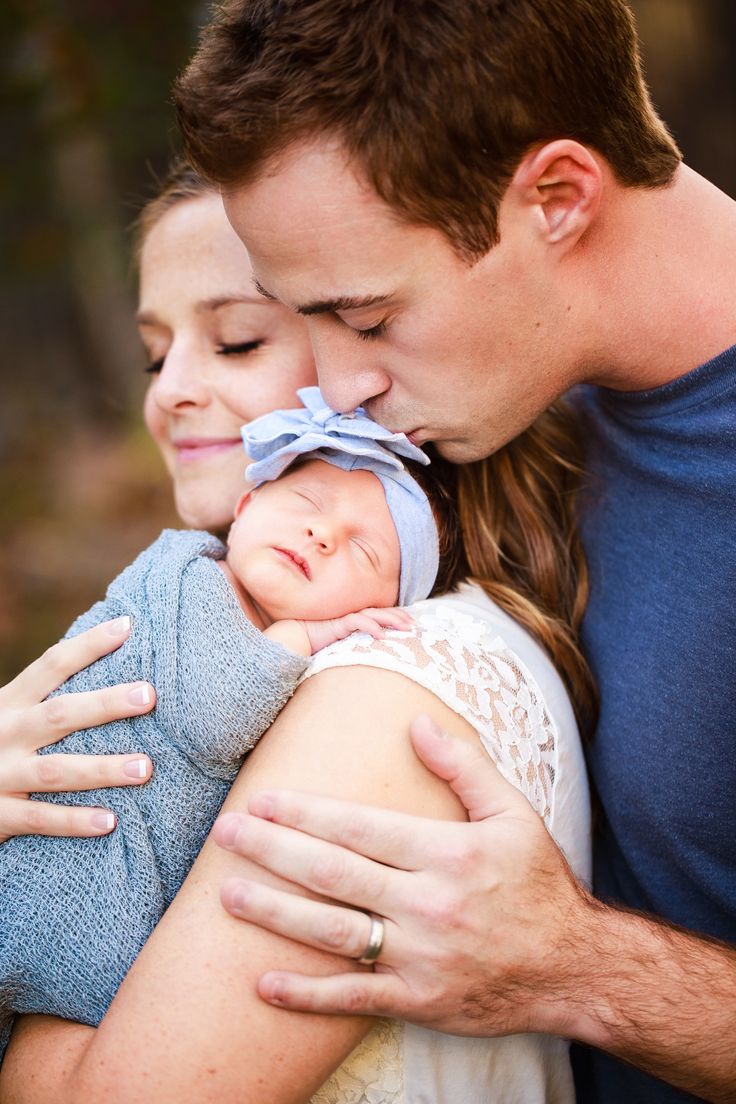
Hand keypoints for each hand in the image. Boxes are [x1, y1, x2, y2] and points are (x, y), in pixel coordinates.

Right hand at [0, 616, 154, 842]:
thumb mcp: (11, 716)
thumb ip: (49, 700)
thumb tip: (109, 669)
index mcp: (10, 703)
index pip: (51, 665)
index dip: (88, 645)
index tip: (127, 626)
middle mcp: (5, 733)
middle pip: (59, 714)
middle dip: (105, 704)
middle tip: (149, 695)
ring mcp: (0, 774)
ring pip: (56, 770)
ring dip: (102, 769)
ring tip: (145, 768)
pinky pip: (39, 819)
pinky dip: (74, 821)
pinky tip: (109, 822)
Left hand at [213, 714, 594, 1038]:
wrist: (575, 968)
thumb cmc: (539, 883)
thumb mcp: (513, 813)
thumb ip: (463, 766)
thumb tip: (417, 722)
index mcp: (447, 852)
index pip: (360, 827)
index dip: (306, 812)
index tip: (263, 799)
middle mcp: (429, 903)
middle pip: (334, 873)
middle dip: (273, 851)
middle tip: (225, 833)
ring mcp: (422, 957)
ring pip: (333, 931)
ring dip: (275, 913)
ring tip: (228, 894)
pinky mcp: (420, 1001)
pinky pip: (354, 998)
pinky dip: (307, 994)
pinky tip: (264, 982)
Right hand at [301, 606, 412, 653]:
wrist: (294, 639)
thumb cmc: (316, 644)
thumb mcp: (342, 646)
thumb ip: (356, 646)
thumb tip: (373, 658)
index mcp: (355, 620)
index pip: (379, 616)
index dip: (396, 618)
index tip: (411, 625)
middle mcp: (352, 616)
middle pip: (381, 612)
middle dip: (399, 617)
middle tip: (415, 625)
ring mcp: (345, 618)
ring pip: (373, 614)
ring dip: (391, 620)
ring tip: (406, 628)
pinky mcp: (337, 624)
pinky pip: (358, 622)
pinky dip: (371, 627)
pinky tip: (382, 636)